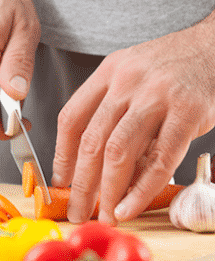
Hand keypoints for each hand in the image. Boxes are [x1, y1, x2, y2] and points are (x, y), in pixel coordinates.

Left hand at [52, 16, 214, 224]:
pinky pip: (160, 158)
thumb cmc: (170, 68)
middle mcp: (126, 81)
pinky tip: (130, 207)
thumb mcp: (131, 79)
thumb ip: (113, 116)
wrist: (214, 45)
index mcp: (107, 73)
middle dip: (81, 184)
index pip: (71, 119)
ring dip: (107, 190)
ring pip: (118, 150)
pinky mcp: (188, 110)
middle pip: (91, 140)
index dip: (61, 156)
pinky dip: (142, 189)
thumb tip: (96, 168)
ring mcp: (156, 95)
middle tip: (78, 210)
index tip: (60, 181)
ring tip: (105, 215)